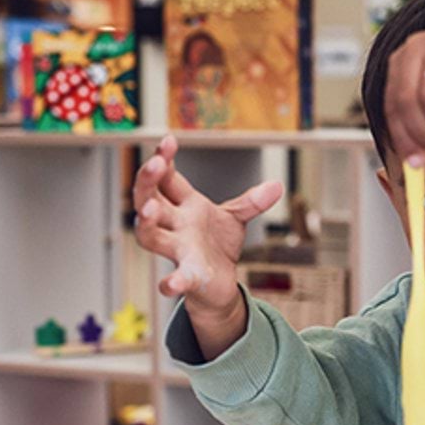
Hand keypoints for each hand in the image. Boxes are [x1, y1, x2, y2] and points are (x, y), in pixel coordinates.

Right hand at [131, 135, 283, 318]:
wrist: (220, 284)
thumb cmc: (217, 246)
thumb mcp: (236, 218)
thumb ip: (252, 202)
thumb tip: (277, 185)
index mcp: (184, 207)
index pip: (166, 178)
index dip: (163, 159)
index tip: (168, 140)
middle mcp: (174, 226)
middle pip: (147, 199)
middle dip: (148, 181)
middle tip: (155, 164)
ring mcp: (178, 250)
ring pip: (149, 235)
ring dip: (146, 221)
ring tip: (149, 208)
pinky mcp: (189, 277)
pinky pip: (177, 278)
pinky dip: (173, 282)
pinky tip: (169, 285)